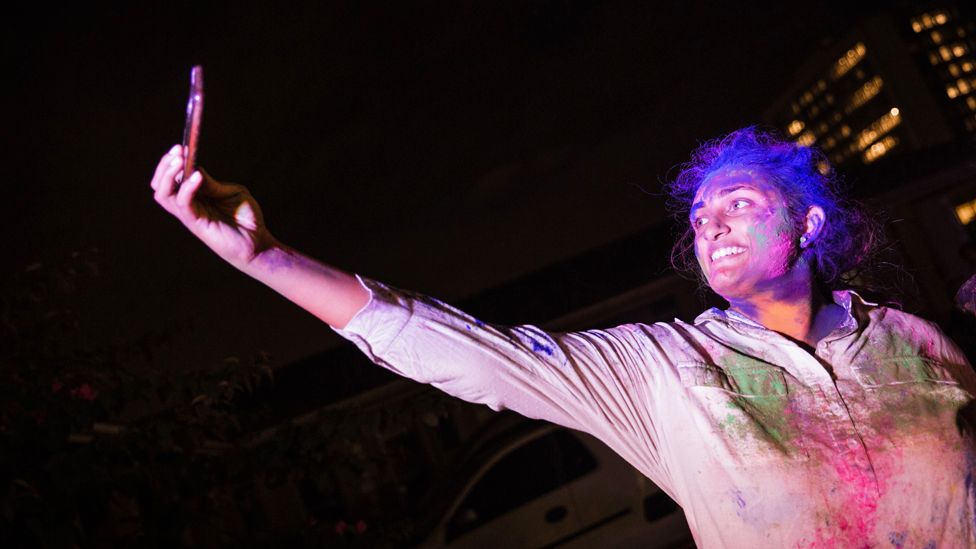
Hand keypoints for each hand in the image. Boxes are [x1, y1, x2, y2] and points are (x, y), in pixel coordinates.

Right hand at [151, 145, 276, 267]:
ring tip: (180, 160)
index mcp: (194, 197)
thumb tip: (195, 168)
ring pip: (163, 194)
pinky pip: (183, 204)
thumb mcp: (231, 192)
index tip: (179, 146)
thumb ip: (212, 183)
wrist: (257, 242)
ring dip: (168, 175)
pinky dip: (187, 188)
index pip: (171, 178)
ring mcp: (189, 215)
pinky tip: (198, 176)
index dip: (171, 162)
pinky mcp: (196, 224)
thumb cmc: (246, 218)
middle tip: (177, 151)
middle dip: (164, 166)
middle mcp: (187, 206)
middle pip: (160, 185)